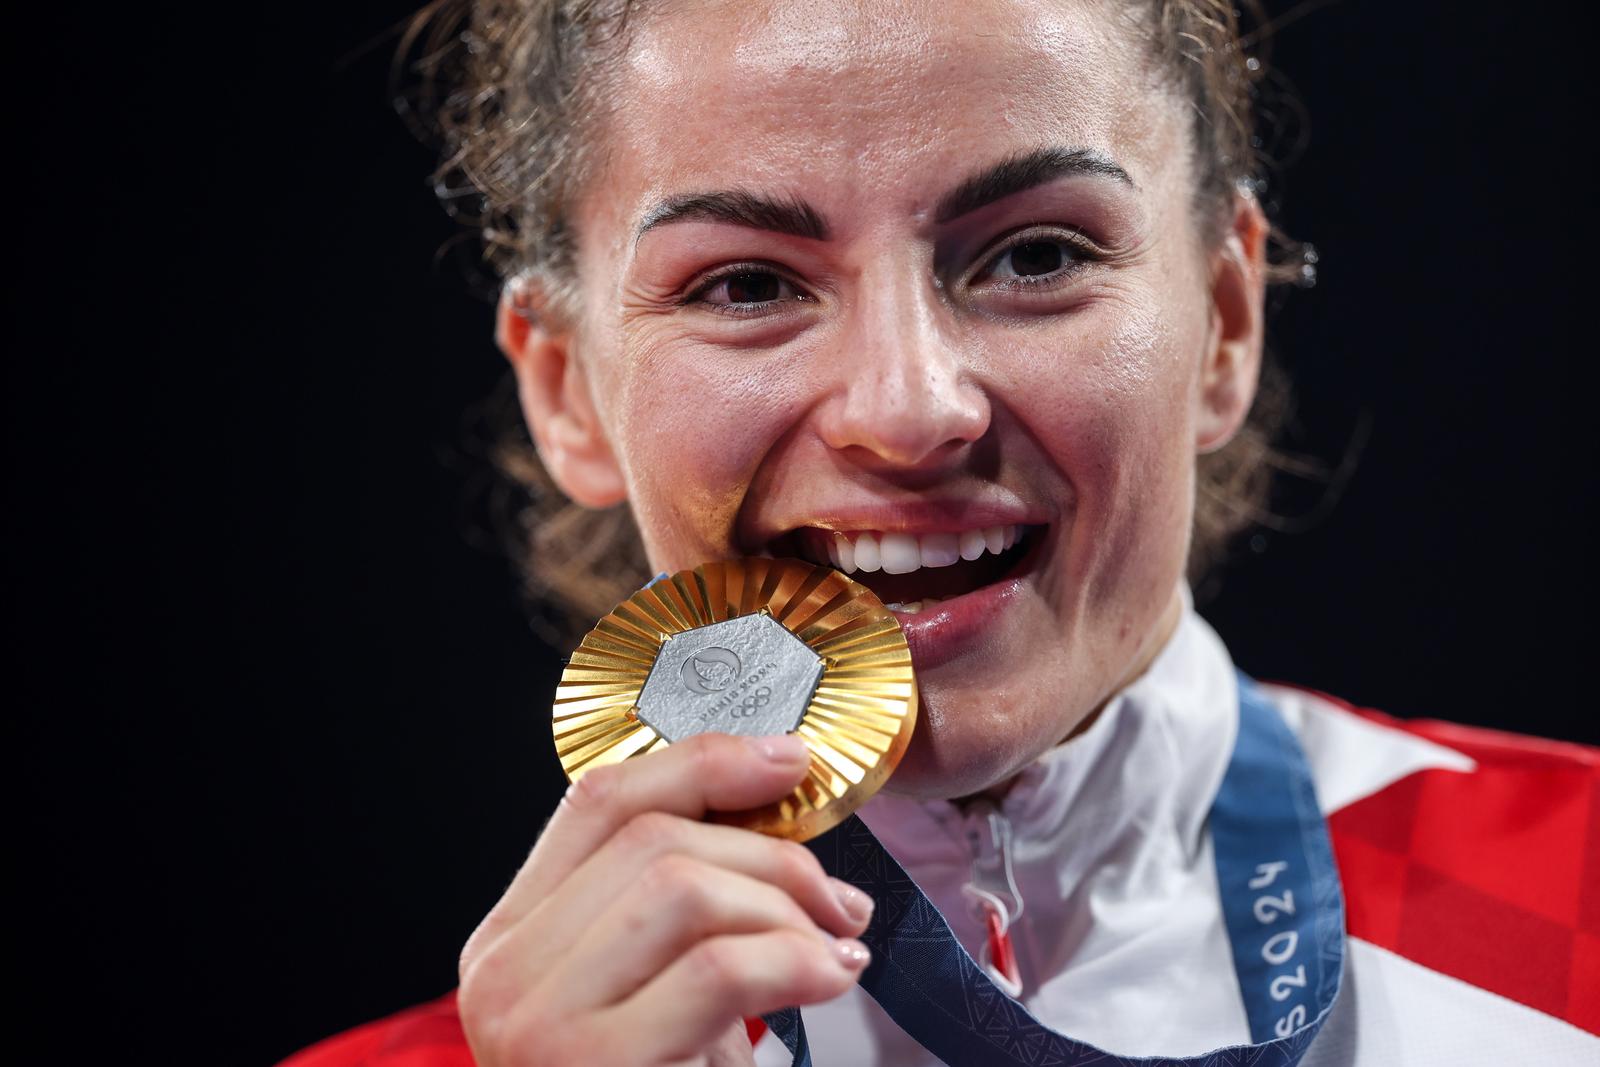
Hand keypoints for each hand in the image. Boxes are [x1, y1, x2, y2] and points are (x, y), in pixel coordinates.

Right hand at [457, 733, 873, 1065]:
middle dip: (772, 853)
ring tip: (835, 948)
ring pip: (682, 889)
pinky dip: (794, 959)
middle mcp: (502, 971)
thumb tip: (775, 803)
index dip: (704, 762)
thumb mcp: (657, 990)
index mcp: (511, 935)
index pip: (599, 800)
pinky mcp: (583, 1066)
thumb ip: (680, 904)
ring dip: (787, 908)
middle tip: (839, 897)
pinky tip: (830, 975)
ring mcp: (532, 1022)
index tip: (791, 760)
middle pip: (653, 840)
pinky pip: (715, 969)